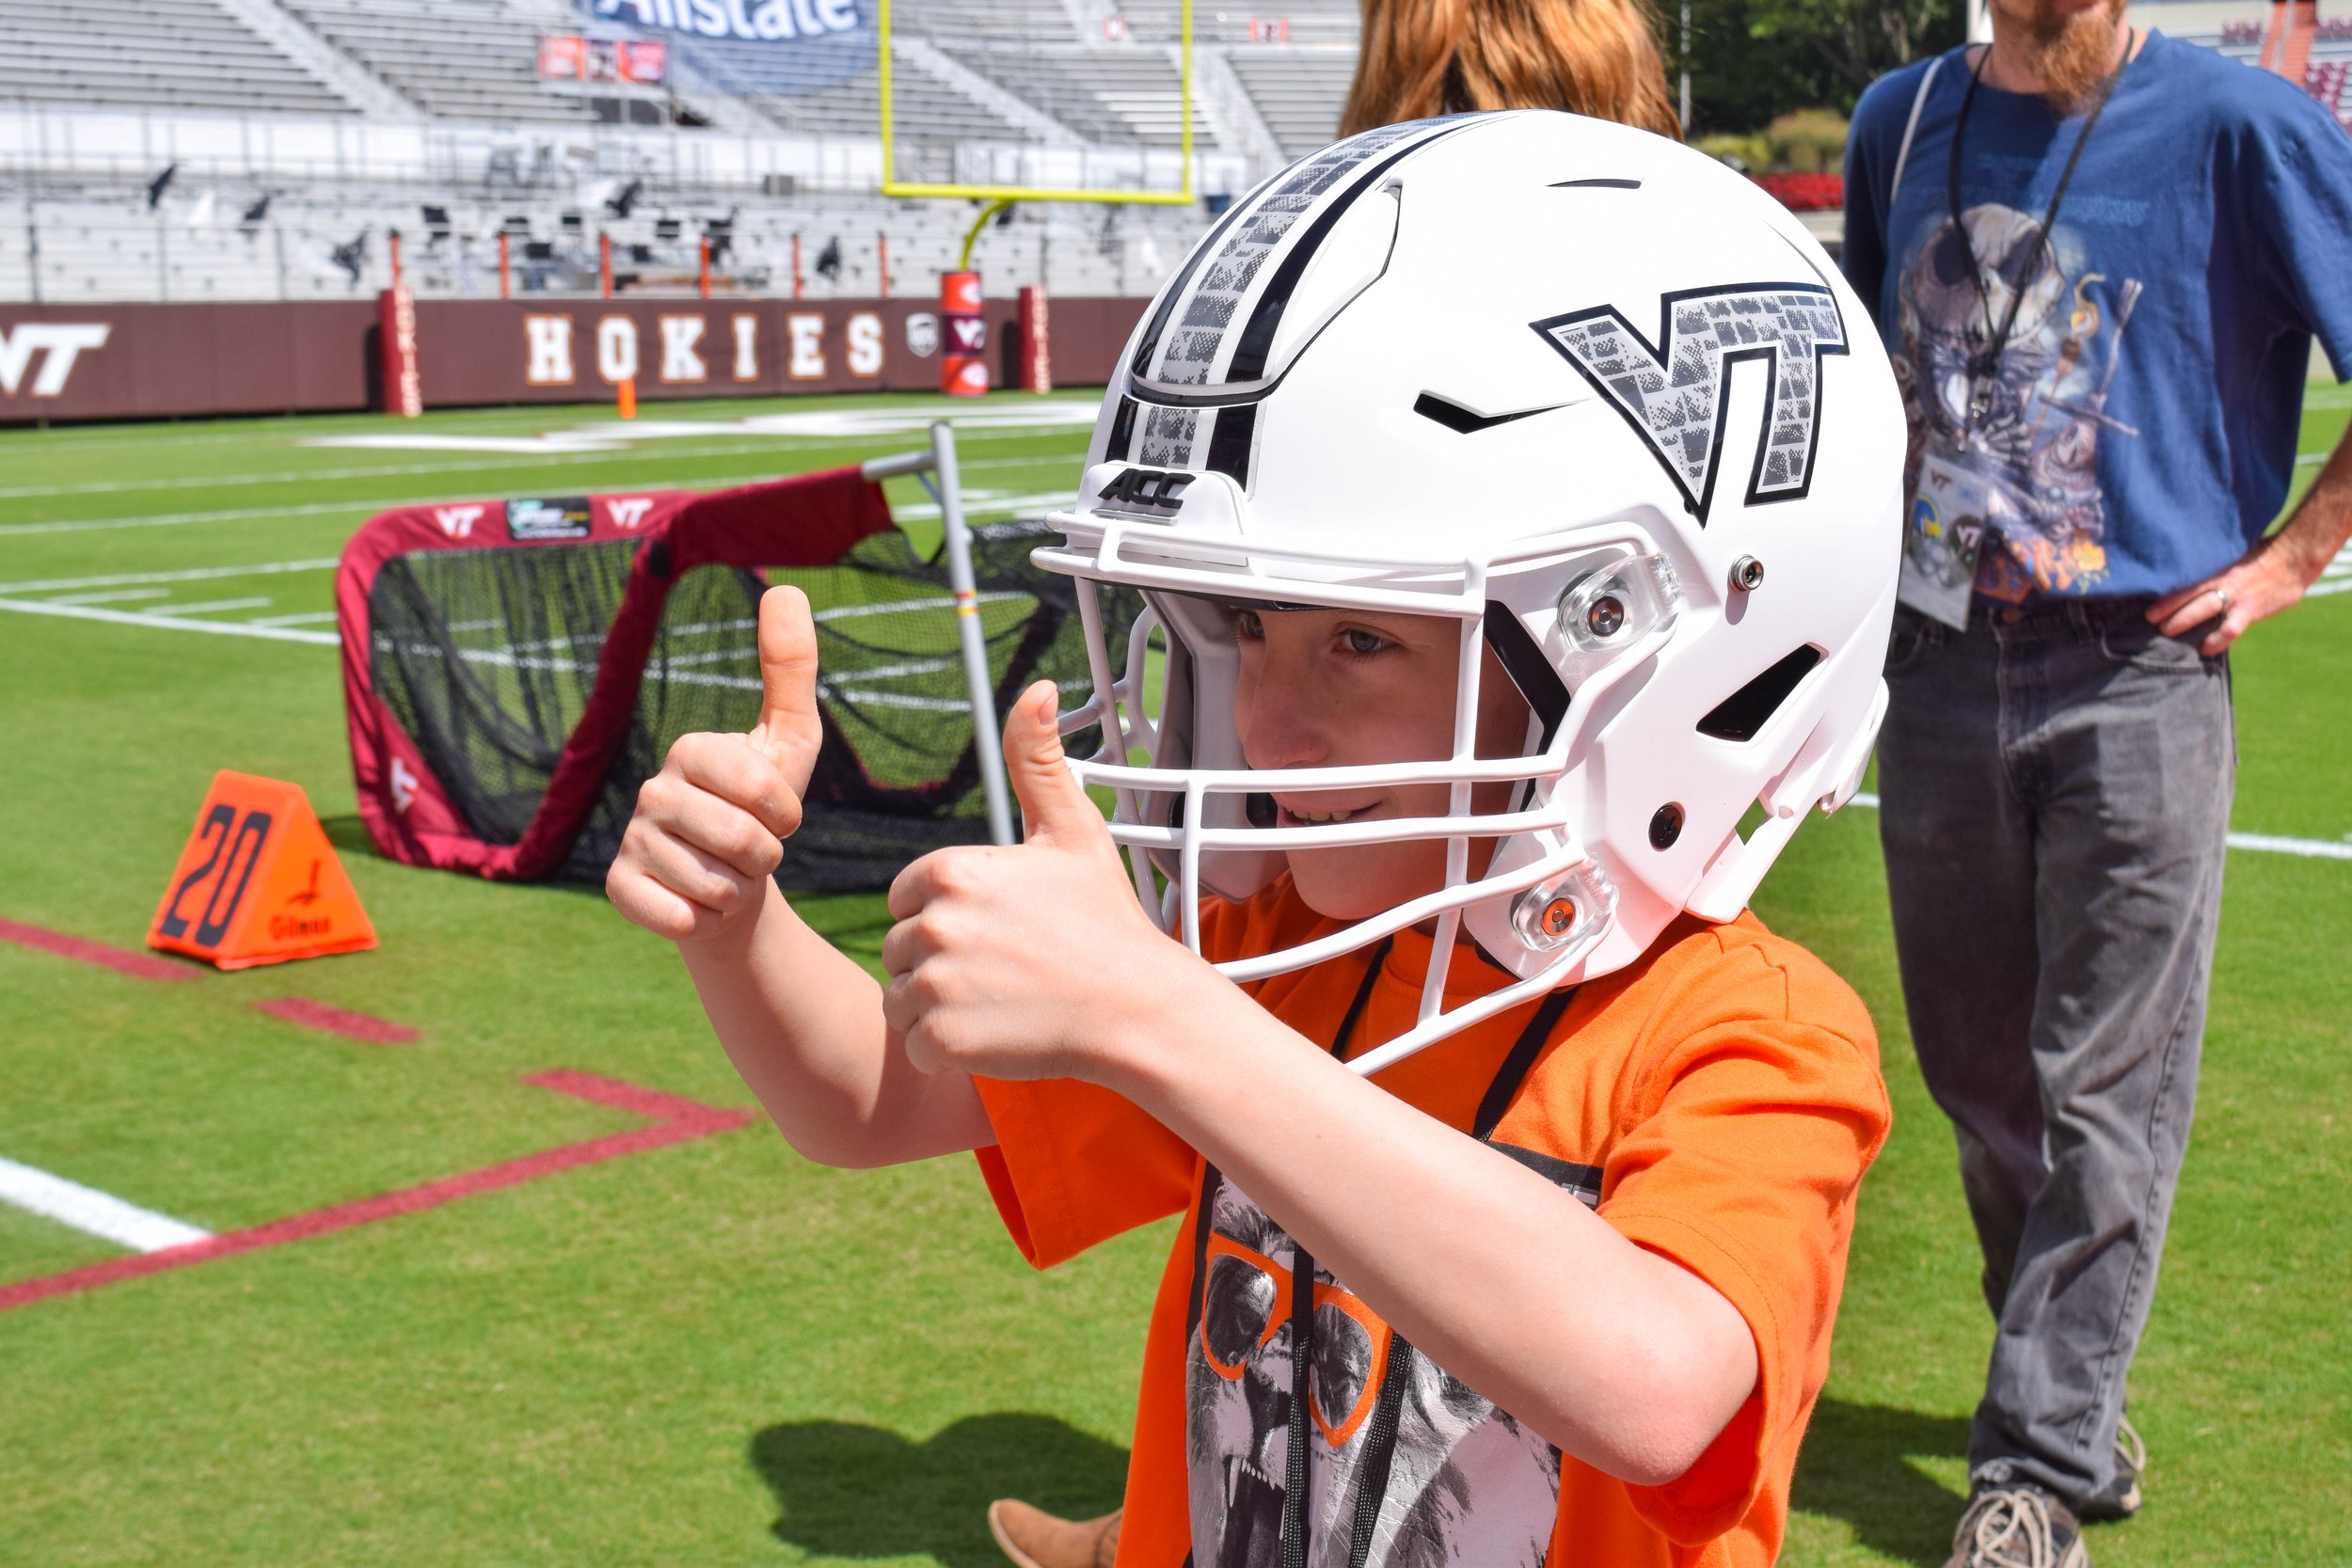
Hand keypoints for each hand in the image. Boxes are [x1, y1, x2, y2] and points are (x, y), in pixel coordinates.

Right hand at [606, 585, 822, 941]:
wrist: (732, 884)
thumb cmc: (764, 808)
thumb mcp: (790, 739)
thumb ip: (790, 667)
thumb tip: (785, 587)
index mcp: (691, 750)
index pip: (761, 787)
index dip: (786, 814)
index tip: (781, 815)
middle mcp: (650, 789)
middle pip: (741, 840)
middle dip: (767, 857)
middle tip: (755, 850)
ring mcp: (630, 839)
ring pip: (716, 884)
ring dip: (739, 890)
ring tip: (729, 874)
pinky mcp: (619, 889)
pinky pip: (680, 917)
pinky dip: (704, 920)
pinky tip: (698, 903)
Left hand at [880, 680, 1203, 1082]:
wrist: (1137, 1009)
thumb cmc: (1105, 919)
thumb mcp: (1073, 831)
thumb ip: (1036, 761)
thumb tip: (1037, 690)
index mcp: (951, 871)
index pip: (908, 897)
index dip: (949, 914)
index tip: (1002, 928)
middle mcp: (933, 924)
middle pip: (900, 948)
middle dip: (941, 962)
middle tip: (1008, 968)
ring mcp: (935, 984)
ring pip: (900, 998)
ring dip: (939, 1007)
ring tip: (1003, 1000)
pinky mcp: (941, 1039)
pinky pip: (913, 1047)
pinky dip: (947, 1050)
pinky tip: (999, 1032)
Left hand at [2146, 534, 2314, 655]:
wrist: (2294, 559)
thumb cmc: (2260, 558)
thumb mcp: (2233, 557)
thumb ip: (2212, 569)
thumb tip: (2186, 576)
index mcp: (2217, 569)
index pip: (2186, 580)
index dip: (2165, 591)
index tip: (2146, 599)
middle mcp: (2224, 582)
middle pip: (2189, 595)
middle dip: (2167, 608)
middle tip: (2149, 619)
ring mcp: (2237, 597)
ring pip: (2204, 609)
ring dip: (2183, 621)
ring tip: (2167, 632)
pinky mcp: (2251, 610)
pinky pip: (2230, 629)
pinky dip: (2216, 640)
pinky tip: (2205, 649)